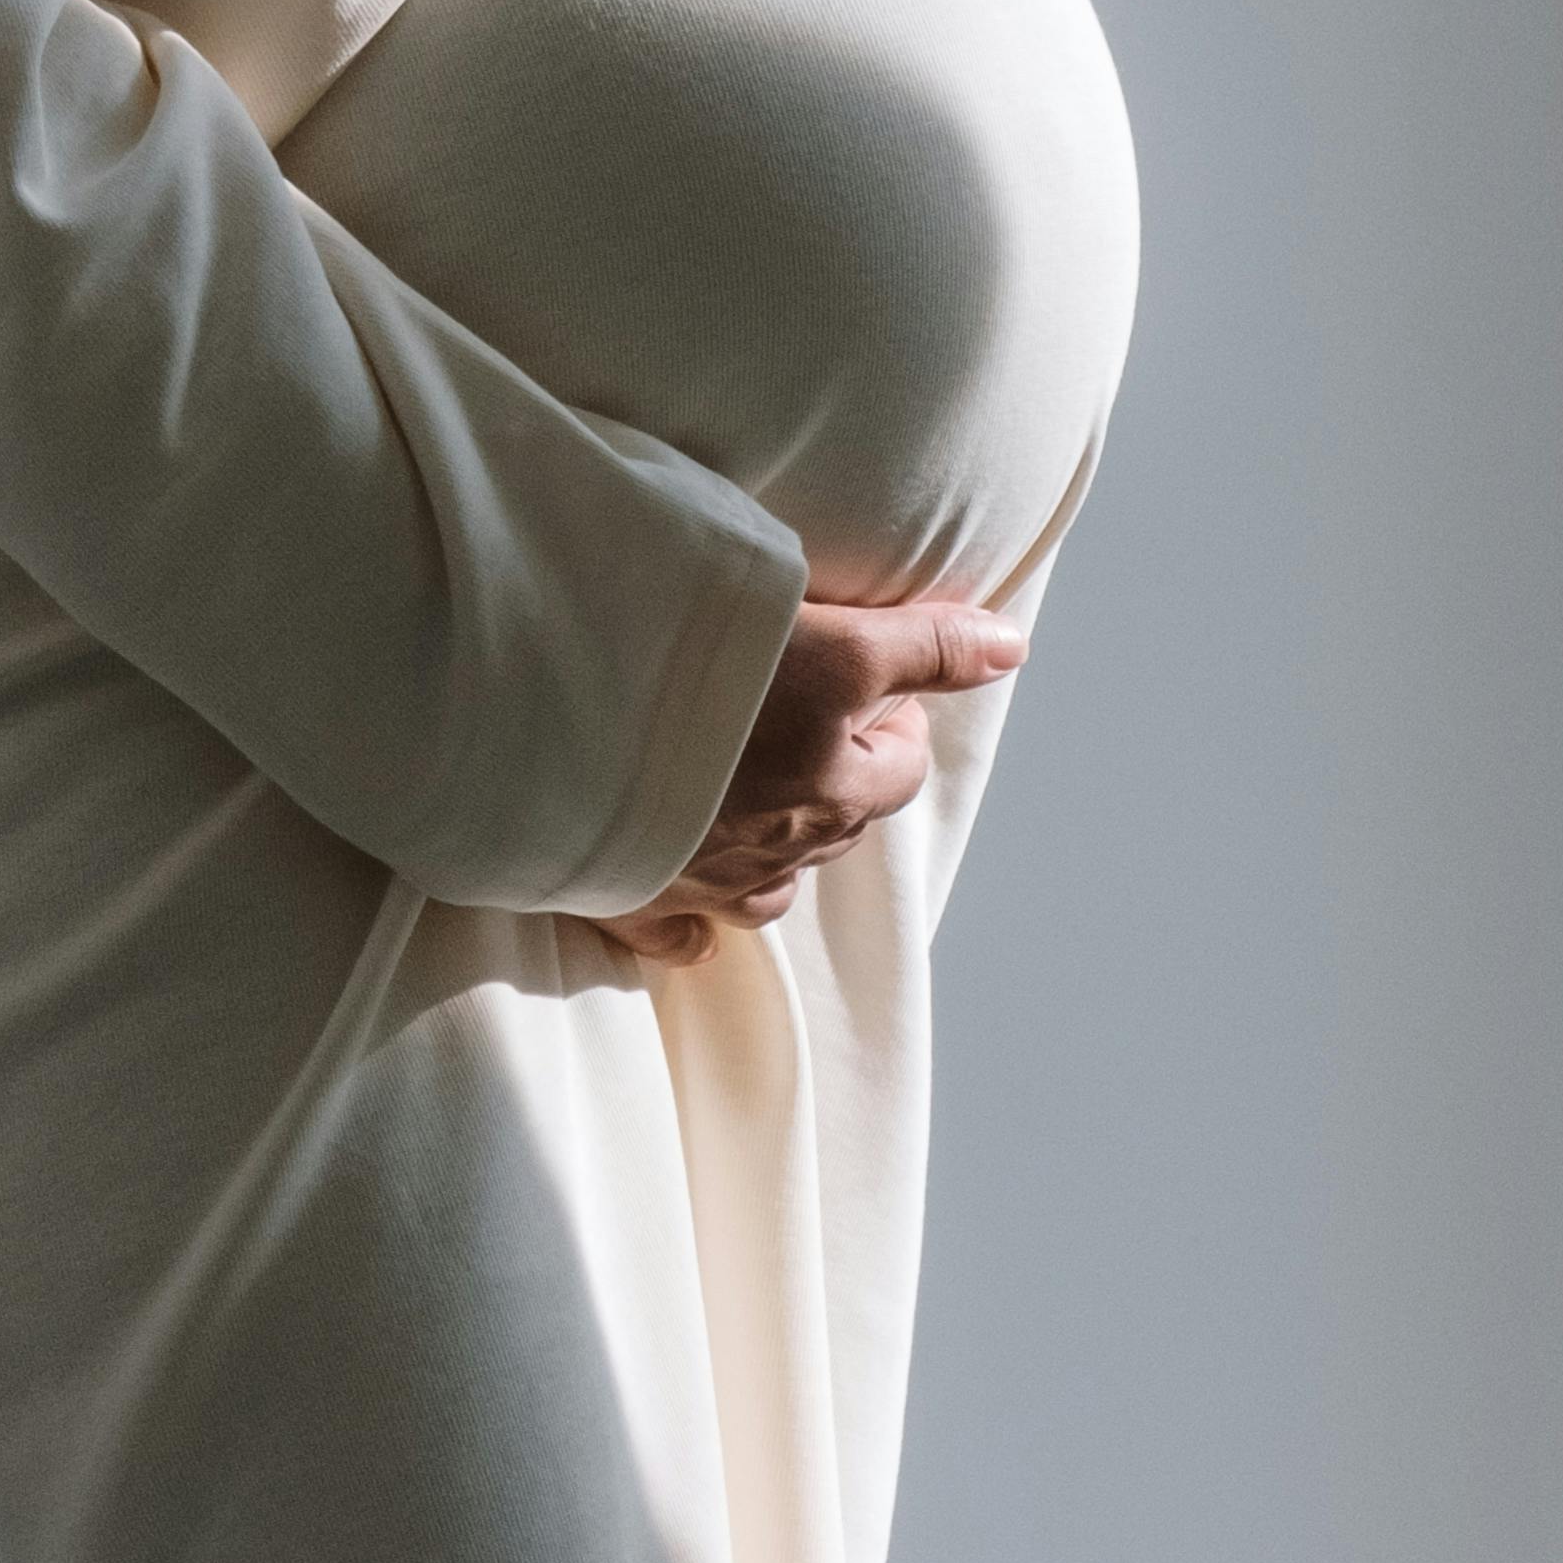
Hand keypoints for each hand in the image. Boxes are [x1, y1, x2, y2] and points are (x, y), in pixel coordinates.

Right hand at [596, 589, 1026, 967]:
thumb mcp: (825, 631)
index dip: (888, 705)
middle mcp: (780, 839)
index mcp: (829, 779)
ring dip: (777, 834)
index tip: (851, 662)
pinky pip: (692, 931)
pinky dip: (704, 913)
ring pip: (776, 881)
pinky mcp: (636, 897)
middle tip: (794, 696)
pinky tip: (696, 894)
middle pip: (845, 817)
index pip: (902, 759)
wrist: (548, 700)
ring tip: (744, 772)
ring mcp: (707, 877)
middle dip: (837, 764)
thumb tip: (1014, 651)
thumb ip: (923, 646)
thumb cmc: (690, 647)